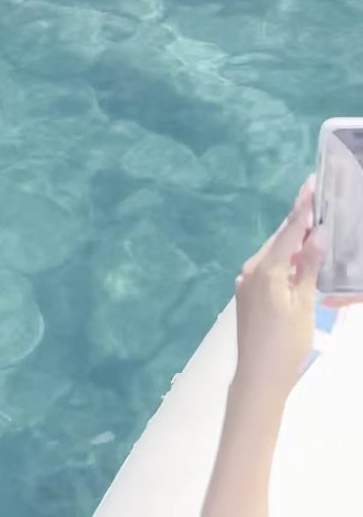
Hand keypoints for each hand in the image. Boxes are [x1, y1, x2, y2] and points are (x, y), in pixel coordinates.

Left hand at [233, 177, 322, 399]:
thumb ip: (308, 268)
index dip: (302, 208)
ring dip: (291, 245)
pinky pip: (267, 270)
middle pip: (279, 240)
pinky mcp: (246, 295)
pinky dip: (283, 263)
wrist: (258, 378)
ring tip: (312, 232)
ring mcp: (246, 282)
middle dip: (298, 224)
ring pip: (273, 255)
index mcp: (266, 269)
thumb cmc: (286, 344)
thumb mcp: (304, 305)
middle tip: (316, 205)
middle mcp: (251, 270)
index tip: (310, 185)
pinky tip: (297, 263)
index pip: (289, 232)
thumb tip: (317, 235)